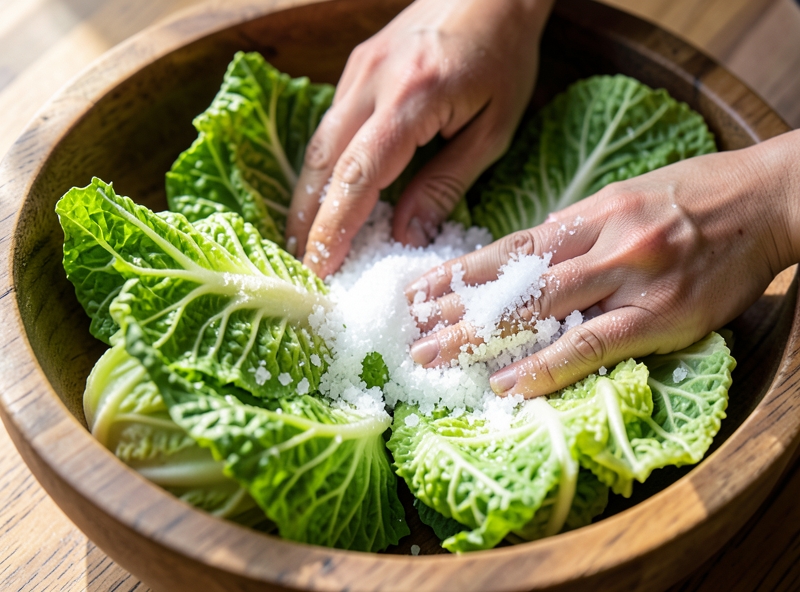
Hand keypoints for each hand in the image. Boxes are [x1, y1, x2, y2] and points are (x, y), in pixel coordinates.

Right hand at [286, 0, 553, 276]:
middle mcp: (372, 80)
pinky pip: (330, 127)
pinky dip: (323, 169)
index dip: (335, 226)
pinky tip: (326, 197)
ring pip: (317, 145)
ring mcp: (357, 70)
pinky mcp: (355, 69)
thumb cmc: (503, 57)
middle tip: (303, 267)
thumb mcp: (493, 129)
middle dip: (307, 220)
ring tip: (307, 242)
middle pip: (322, 162)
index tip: (321, 268)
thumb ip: (447, 184)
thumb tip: (406, 236)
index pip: (359, 174)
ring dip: (308, 197)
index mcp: (413, 97)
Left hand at [405, 129, 799, 396]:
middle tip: (410, 333)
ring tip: (435, 356)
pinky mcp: (662, 316)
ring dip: (481, 336)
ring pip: (541, 310)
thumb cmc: (696, 198)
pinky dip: (546, 366)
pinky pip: (593, 345)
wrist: (768, 201)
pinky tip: (508, 384)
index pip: (508, 248)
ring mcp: (631, 277)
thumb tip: (532, 247)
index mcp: (590, 213)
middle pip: (513, 280)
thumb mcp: (627, 196)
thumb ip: (577, 226)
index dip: (459, 272)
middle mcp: (601, 241)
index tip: (417, 292)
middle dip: (455, 309)